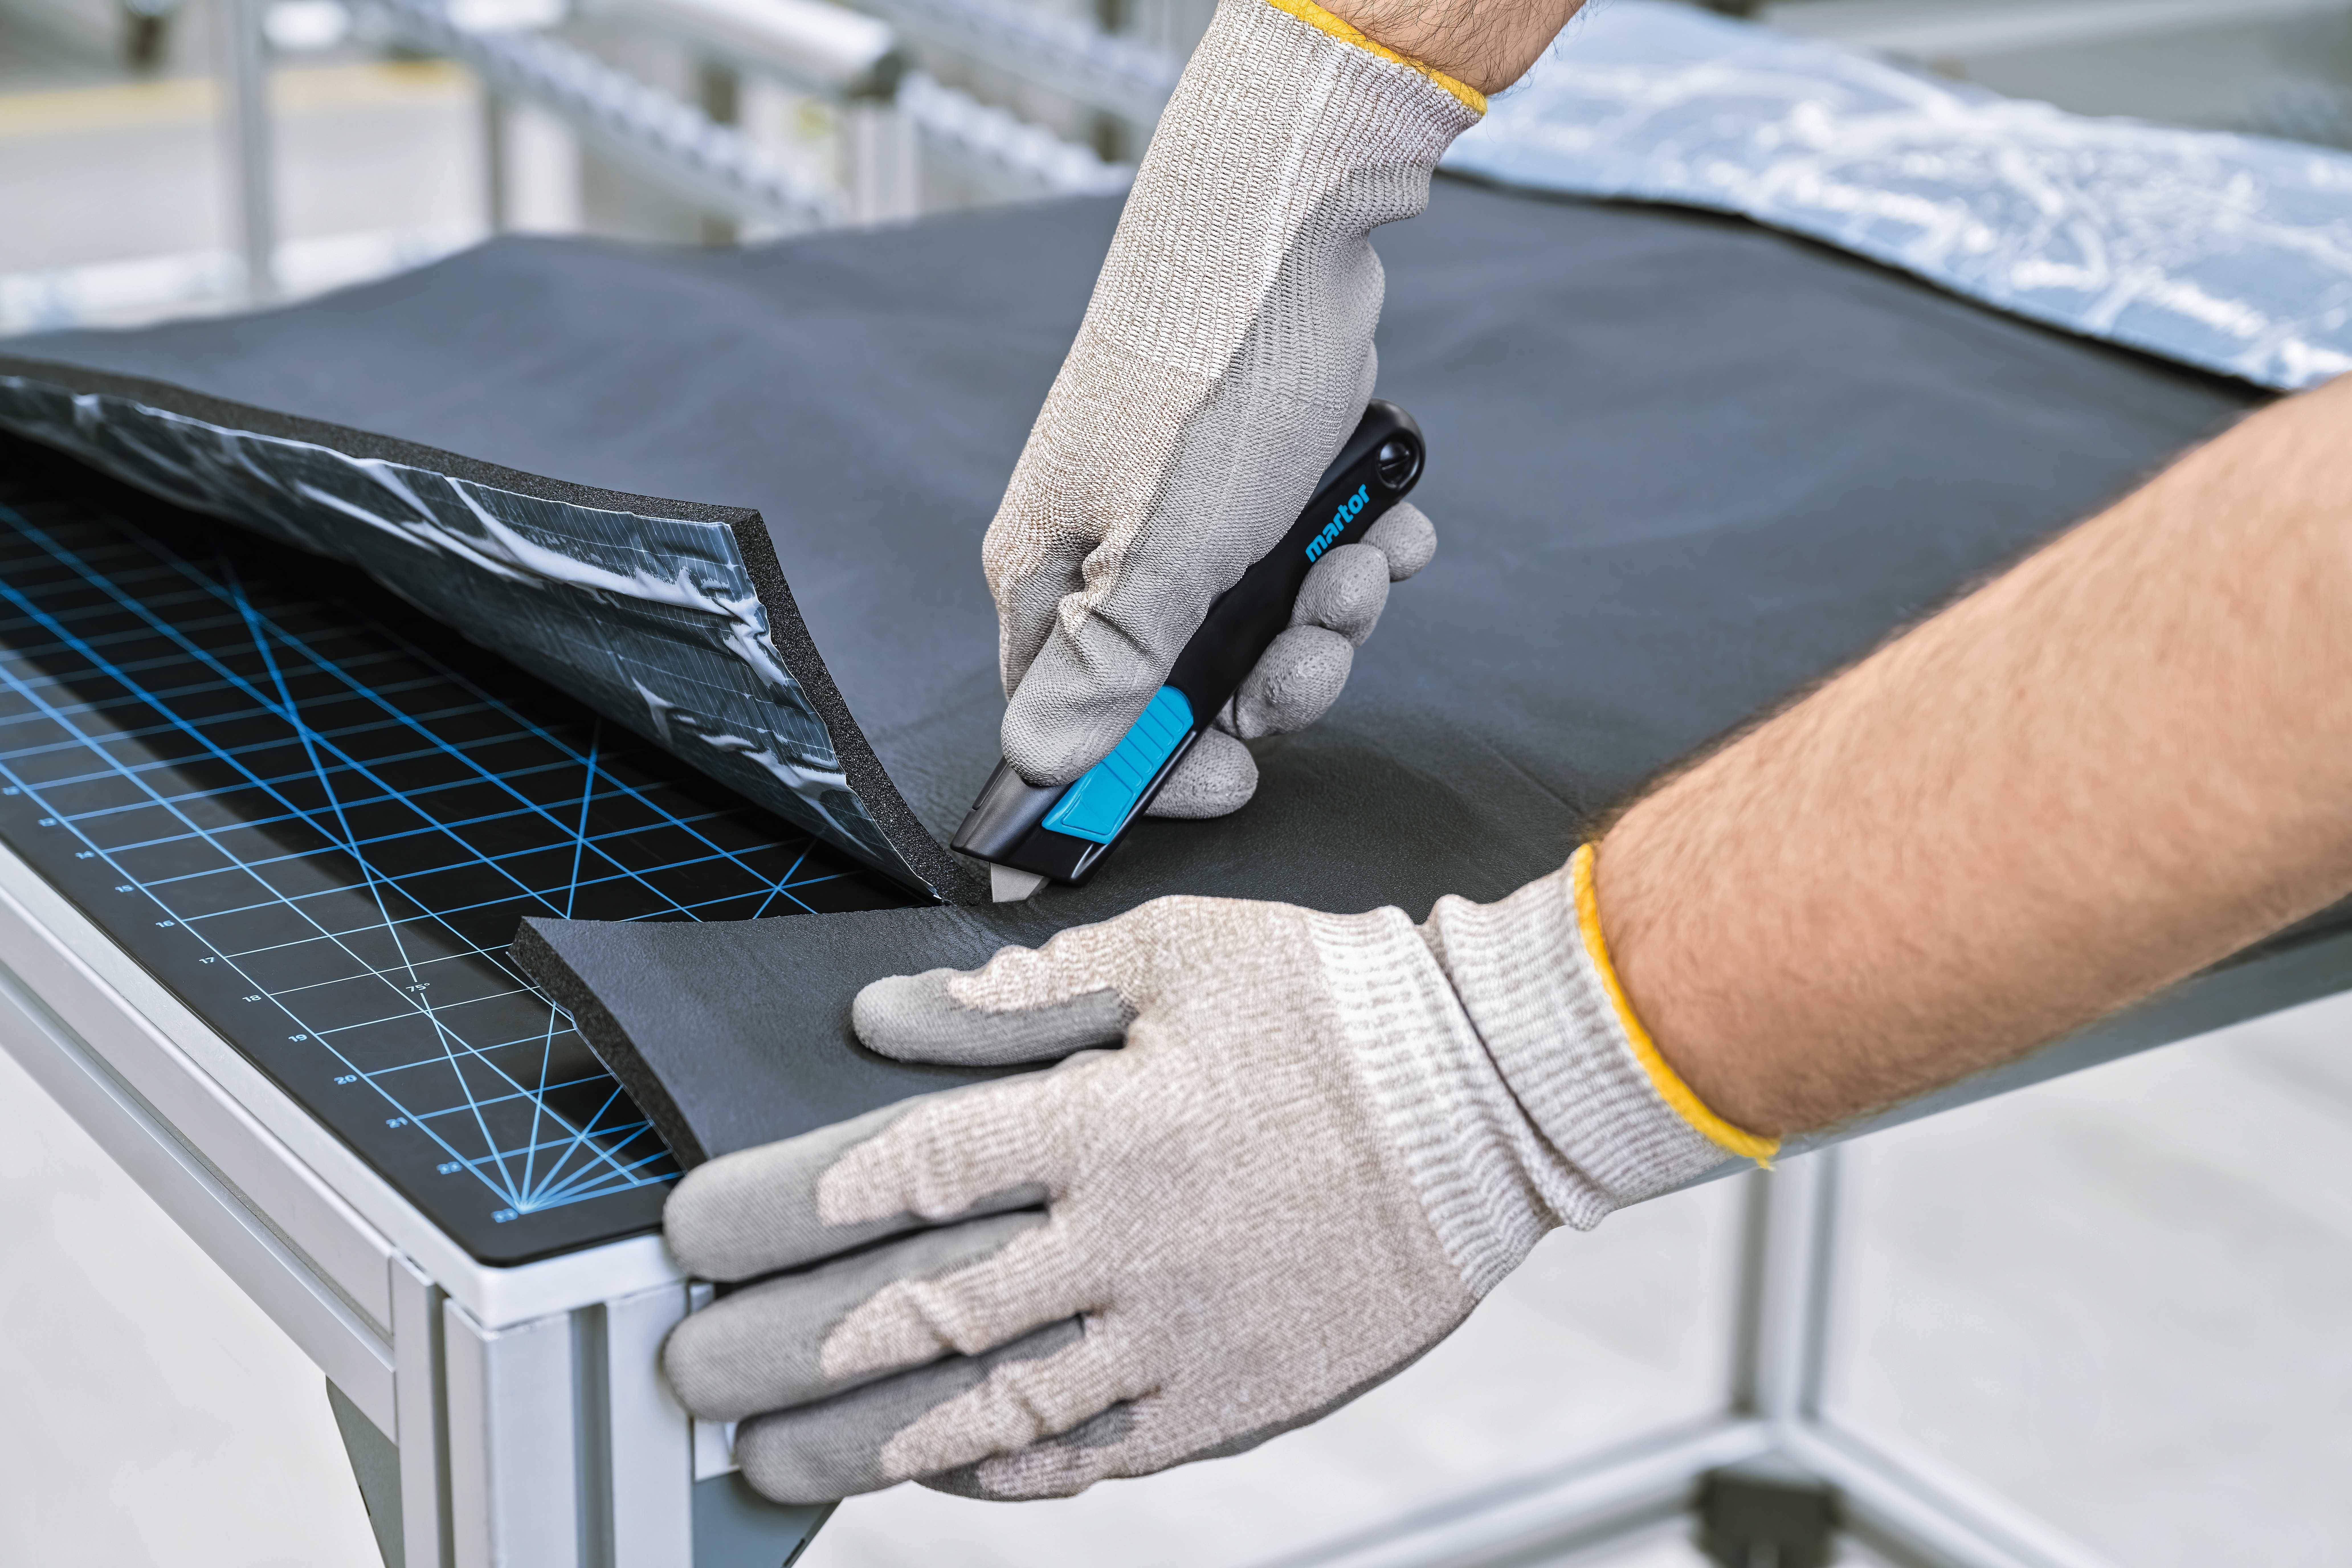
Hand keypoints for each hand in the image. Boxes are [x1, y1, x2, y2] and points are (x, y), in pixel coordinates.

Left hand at [659, 851, 1753, 1501]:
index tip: (697, 1232)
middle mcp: (1129, 1237)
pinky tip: (944, 1471)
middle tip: (689, 1372)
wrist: (1490, 1096)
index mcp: (1104, 1121)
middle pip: (922, 1308)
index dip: (787, 1207)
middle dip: (786, 1347)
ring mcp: (1182, 1330)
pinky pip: (1098, 1452)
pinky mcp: (1235, 1389)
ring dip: (868, 1436)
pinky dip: (1009, 1469)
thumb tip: (890, 1018)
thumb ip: (1021, 992)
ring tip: (773, 1459)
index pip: (905, 1174)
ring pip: (995, 1405)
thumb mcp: (1175, 953)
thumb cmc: (1336, 1007)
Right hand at [985, 0, 1477, 817]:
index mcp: (1056, 579)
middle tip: (1324, 643)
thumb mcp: (1164, 549)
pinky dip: (1360, 557)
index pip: (1074, 730)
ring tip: (1363, 558)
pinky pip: (1313, 569)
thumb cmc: (1207, 379)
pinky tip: (1388, 525)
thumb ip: (1111, 667)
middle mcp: (1113, 560)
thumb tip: (1041, 764)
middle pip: (1189, 695)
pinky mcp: (1259, 492)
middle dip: (1278, 684)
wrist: (1286, 225)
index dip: (1149, 776)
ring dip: (1333, 618)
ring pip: (1266, 636)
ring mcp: (1191, 525)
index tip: (1230, 780)